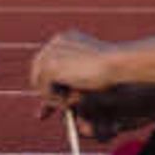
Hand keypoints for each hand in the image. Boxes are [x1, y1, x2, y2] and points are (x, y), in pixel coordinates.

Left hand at [27, 29, 154, 130]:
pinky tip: (72, 98)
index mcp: (67, 39)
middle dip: (43, 94)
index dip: (49, 84)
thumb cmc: (112, 71)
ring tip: (74, 100)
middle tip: (43, 116)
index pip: (48, 63)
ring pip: (40, 85)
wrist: (117, 64)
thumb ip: (70, 84)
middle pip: (38, 73)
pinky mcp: (49, 65)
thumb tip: (57, 95)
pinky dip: (56, 101)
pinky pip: (44, 92)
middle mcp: (55, 42)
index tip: (50, 100)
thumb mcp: (87, 76)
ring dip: (54, 99)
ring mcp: (51, 52)